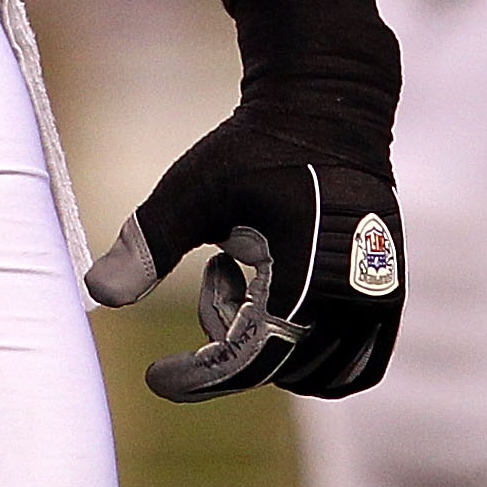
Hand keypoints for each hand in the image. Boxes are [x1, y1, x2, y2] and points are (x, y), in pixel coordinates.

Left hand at [86, 0, 404, 399]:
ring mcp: (379, 302)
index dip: (195, 378)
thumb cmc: (255, 148)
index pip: (248, 360)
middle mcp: (353, 299)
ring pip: (309, 372)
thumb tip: (97, 296)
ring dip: (270, 341)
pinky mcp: (389, 299)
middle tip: (218, 268)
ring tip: (250, 274)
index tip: (153, 377)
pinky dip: (309, 353)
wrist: (326, 109)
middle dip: (230, 332)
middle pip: (273, 365)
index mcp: (306, 276)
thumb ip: (147, 244)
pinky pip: (350, 368)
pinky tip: (278, 294)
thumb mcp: (191, 191)